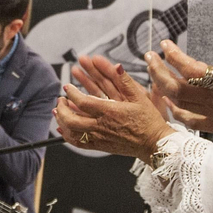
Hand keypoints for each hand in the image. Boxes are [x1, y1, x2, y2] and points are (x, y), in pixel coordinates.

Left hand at [57, 55, 172, 158]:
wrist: (153, 143)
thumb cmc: (148, 120)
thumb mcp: (139, 97)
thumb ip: (125, 80)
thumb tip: (116, 65)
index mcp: (110, 112)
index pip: (82, 101)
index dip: (71, 93)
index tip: (67, 86)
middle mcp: (102, 126)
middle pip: (71, 119)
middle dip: (62, 107)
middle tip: (61, 99)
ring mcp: (99, 138)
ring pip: (72, 132)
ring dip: (62, 120)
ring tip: (59, 110)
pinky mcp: (100, 146)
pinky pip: (79, 143)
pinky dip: (67, 136)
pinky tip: (63, 128)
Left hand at [146, 36, 212, 146]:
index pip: (190, 69)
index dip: (173, 56)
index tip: (166, 45)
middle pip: (176, 88)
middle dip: (158, 71)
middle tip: (149, 57)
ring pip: (180, 106)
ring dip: (163, 89)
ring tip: (155, 75)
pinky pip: (191, 122)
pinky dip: (176, 112)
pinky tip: (171, 103)